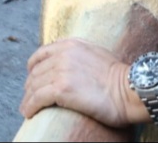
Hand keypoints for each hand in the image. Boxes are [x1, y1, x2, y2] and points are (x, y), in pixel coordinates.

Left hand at [20, 38, 135, 127]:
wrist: (131, 90)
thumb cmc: (120, 78)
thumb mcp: (96, 54)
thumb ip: (79, 55)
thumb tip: (71, 65)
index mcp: (70, 44)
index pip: (41, 54)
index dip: (33, 67)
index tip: (32, 78)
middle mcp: (62, 54)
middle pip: (36, 71)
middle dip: (30, 86)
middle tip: (29, 97)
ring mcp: (60, 71)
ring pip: (34, 85)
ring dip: (28, 98)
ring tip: (26, 108)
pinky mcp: (60, 89)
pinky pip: (37, 98)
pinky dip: (29, 106)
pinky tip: (28, 112)